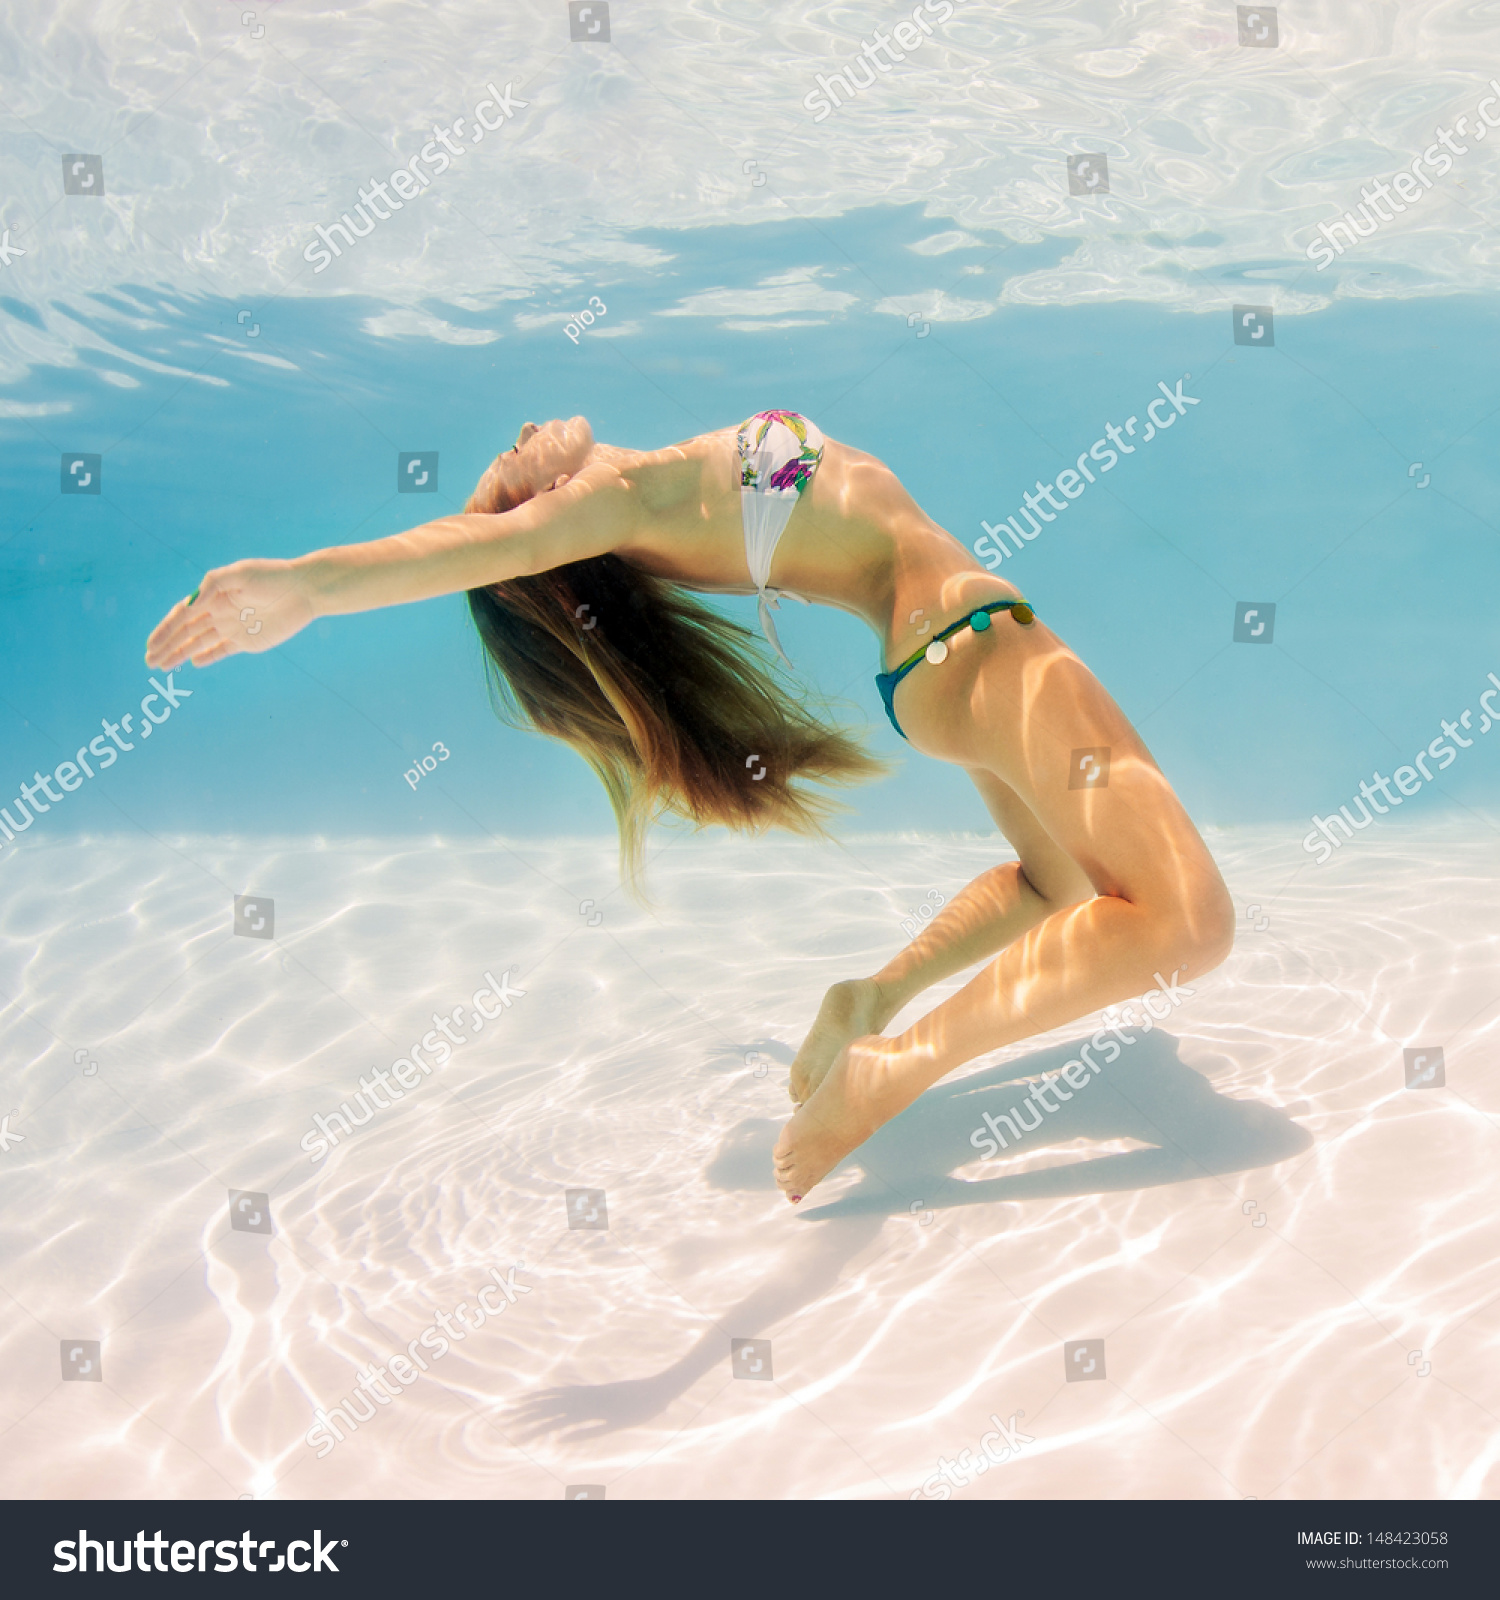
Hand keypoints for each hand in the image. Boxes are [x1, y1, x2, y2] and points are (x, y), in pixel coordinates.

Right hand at [145, 558, 316, 669]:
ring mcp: (232, 628)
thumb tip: (190, 605)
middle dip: (167, 646)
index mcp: (213, 596)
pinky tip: (195, 663)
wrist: (304, 590)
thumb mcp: (241, 574)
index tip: (151, 645)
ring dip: (180, 654)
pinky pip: (223, 650)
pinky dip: (209, 657)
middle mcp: (219, 612)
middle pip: (186, 633)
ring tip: (162, 667)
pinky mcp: (248, 641)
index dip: (165, 631)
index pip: (182, 616)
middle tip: (149, 661)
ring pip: (200, 644)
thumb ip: (213, 585)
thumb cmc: (272, 577)